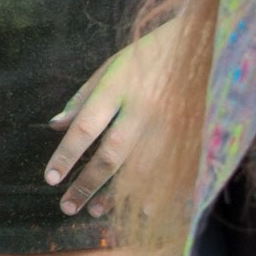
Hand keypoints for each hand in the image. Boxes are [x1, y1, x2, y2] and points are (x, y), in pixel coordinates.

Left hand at [44, 17, 181, 218]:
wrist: (205, 43)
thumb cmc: (149, 54)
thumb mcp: (111, 66)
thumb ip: (83, 97)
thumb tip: (55, 126)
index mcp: (118, 89)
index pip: (86, 128)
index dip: (67, 155)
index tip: (50, 179)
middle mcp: (143, 110)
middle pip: (111, 156)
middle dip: (87, 184)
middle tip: (66, 207)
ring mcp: (171, 126)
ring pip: (140, 170)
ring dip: (117, 195)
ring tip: (95, 212)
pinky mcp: (192, 135)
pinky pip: (172, 171)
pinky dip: (158, 193)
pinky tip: (142, 211)